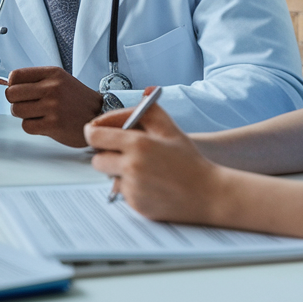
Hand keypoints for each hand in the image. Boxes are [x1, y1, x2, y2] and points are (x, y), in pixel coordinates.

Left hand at [4, 66, 102, 146]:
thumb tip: (8, 85)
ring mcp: (52, 106)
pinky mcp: (53, 124)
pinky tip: (44, 124)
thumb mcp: (59, 79)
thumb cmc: (75, 99)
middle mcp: (52, 87)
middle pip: (11, 94)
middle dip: (15, 101)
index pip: (15, 76)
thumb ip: (37, 80)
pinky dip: (32, 127)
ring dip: (23, 115)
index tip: (21, 92)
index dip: (13, 85)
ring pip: (16, 110)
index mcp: (52, 73)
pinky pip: (26, 126)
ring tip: (37, 115)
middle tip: (27, 105)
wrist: (98, 115)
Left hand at [84, 103, 219, 222]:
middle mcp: (131, 167)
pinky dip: (131, 188)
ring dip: (118, 172)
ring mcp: (132, 188)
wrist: (208, 194)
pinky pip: (122, 193)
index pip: (94, 136)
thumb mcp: (169, 128)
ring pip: (109, 177)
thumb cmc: (189, 160)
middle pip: (97, 160)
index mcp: (137, 144)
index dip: (94, 133)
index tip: (97, 133)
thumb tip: (136, 96)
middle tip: (122, 152)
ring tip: (143, 169)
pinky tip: (150, 184)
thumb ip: (147, 110)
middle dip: (106, 155)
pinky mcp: (135, 205)